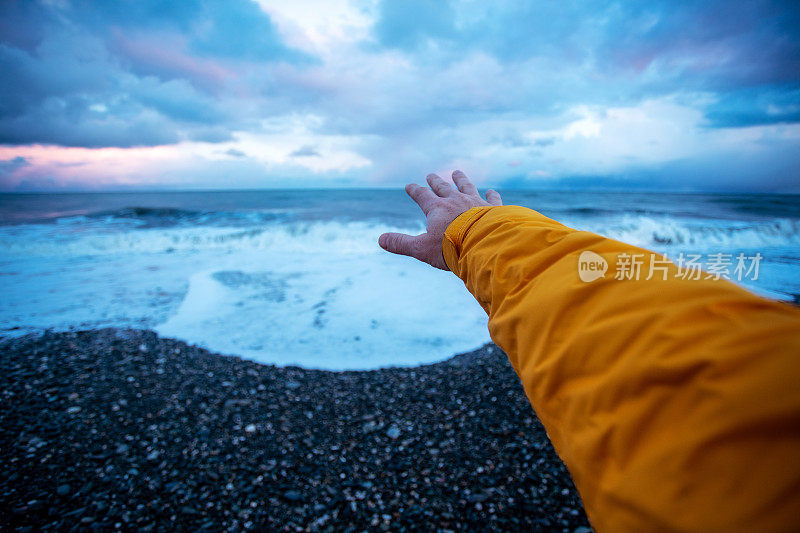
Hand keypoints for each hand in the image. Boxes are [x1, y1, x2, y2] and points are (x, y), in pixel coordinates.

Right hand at [379, 170, 501, 269]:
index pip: (422, 196)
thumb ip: (401, 243)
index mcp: (437, 208)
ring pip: (467, 187)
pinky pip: (491, 199)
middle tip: (430, 175)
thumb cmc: (451, 248)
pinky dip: (491, 195)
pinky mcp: (493, 209)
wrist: (484, 244)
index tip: (409, 186)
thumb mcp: (422, 248)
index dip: (415, 191)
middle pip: (443, 188)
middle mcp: (456, 201)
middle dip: (435, 182)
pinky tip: (491, 191)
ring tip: (457, 173)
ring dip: (461, 180)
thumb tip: (380, 240)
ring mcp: (476, 202)